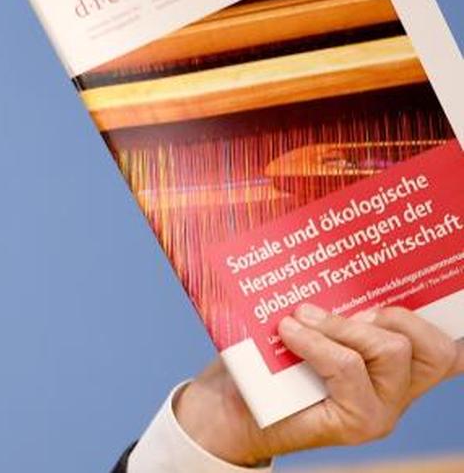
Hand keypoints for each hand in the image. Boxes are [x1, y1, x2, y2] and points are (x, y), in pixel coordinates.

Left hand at [173, 304, 461, 466]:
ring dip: (344, 325)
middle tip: (352, 308)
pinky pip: (349, 368)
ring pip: (392, 351)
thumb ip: (331, 302)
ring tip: (303, 317)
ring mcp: (382, 410)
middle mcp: (400, 390)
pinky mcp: (357, 423)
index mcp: (399, 366)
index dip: (435, 314)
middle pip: (433, 347)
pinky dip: (317, 343)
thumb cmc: (266, 361)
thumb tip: (330, 248)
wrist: (229, 410)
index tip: (410, 283)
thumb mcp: (306, 324)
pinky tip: (290, 332)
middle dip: (393, 314)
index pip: (444, 345)